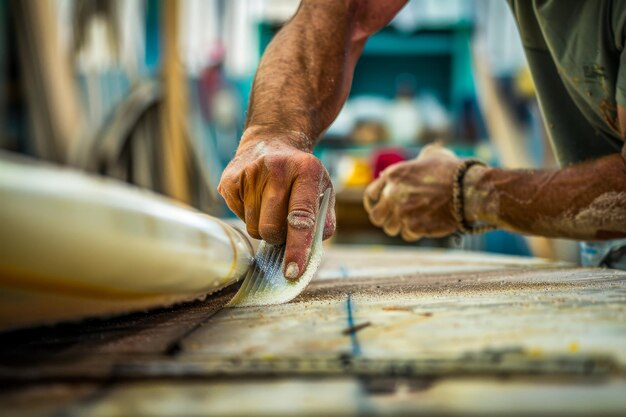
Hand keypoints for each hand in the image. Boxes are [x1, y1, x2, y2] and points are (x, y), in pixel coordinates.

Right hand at [218, 131, 335, 279]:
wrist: (271, 141)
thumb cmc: (301, 176)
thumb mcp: (323, 190)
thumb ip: (323, 221)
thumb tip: (310, 251)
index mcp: (307, 170)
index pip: (301, 217)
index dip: (297, 247)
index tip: (292, 272)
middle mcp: (277, 168)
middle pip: (271, 228)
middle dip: (278, 238)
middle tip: (284, 224)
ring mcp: (249, 172)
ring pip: (252, 227)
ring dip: (263, 226)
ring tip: (271, 205)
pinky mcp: (230, 180)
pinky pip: (238, 218)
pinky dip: (249, 216)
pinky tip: (257, 197)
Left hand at [363, 144, 460, 240]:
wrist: (468, 189)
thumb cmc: (453, 171)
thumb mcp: (432, 155)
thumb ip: (417, 160)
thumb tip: (414, 162)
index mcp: (393, 176)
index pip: (370, 195)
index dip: (373, 204)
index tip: (378, 209)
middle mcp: (392, 194)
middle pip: (376, 217)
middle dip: (385, 220)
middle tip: (397, 221)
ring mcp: (401, 211)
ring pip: (391, 229)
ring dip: (401, 227)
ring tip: (415, 222)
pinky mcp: (413, 226)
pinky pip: (408, 235)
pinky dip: (416, 232)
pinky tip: (427, 224)